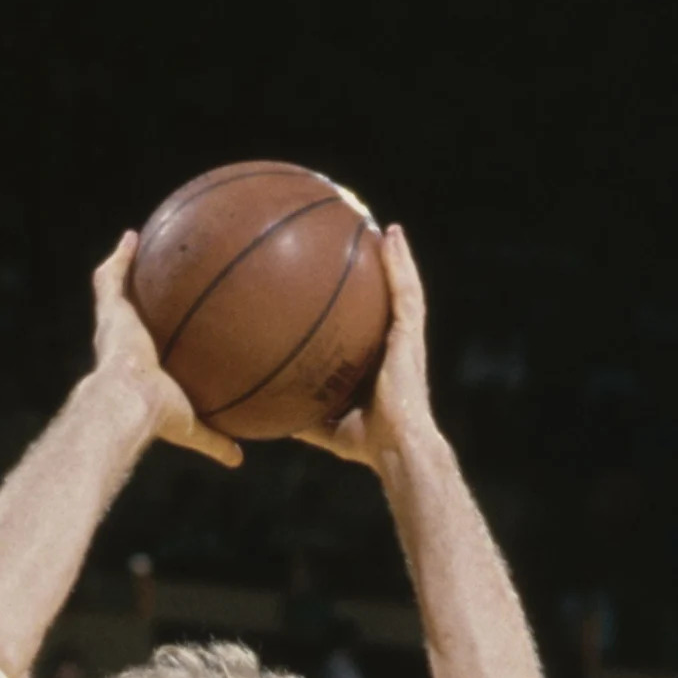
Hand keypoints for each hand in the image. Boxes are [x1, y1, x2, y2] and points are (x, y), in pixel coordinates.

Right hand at [93, 233, 242, 467]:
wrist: (130, 402)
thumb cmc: (157, 417)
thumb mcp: (192, 427)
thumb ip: (213, 439)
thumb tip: (238, 459)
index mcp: (136, 366)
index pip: (142, 345)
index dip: (148, 333)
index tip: (163, 321)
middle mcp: (120, 341)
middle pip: (124, 311)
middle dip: (133, 295)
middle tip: (149, 278)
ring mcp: (113, 325)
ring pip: (113, 290)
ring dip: (121, 267)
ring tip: (134, 244)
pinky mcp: (111, 311)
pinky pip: (112, 277)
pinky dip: (120, 256)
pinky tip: (132, 236)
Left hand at [297, 224, 439, 471]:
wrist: (397, 449)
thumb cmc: (368, 444)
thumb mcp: (325, 426)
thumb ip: (301, 414)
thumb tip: (267, 411)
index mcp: (380, 362)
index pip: (371, 325)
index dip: (364, 302)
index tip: (348, 280)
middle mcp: (396, 345)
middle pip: (390, 299)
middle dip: (382, 270)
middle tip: (368, 241)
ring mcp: (406, 339)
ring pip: (404, 288)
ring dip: (397, 257)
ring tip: (386, 229)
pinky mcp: (411, 336)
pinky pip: (405, 292)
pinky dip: (400, 262)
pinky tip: (390, 237)